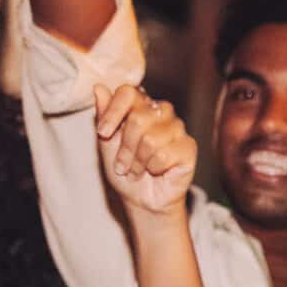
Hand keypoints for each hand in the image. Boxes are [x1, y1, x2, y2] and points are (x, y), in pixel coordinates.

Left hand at [96, 84, 195, 216]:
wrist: (142, 199)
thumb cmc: (125, 170)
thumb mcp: (106, 144)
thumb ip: (104, 116)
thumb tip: (99, 87)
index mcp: (141, 105)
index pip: (128, 92)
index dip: (113, 112)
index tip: (103, 132)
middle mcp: (161, 112)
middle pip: (138, 118)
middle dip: (125, 148)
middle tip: (122, 164)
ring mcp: (177, 128)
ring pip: (150, 139)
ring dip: (138, 162)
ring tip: (137, 170)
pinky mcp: (188, 147)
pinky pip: (164, 155)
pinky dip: (154, 168)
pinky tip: (156, 172)